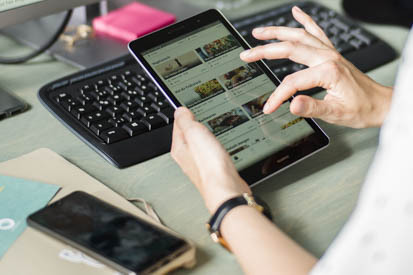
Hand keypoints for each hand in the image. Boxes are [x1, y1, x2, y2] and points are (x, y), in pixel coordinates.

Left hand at [171, 107, 250, 212]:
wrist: (226, 189)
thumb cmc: (209, 165)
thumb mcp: (194, 133)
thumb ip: (186, 120)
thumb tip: (179, 111)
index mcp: (179, 148)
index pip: (176, 126)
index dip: (183, 115)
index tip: (186, 108)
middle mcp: (187, 159)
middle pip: (187, 137)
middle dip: (193, 127)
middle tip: (197, 117)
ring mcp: (200, 166)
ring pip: (199, 147)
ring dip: (203, 138)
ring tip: (206, 130)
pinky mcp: (213, 171)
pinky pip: (210, 155)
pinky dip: (212, 148)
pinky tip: (217, 148)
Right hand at [240, 6, 391, 127]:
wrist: (379, 104)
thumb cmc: (360, 108)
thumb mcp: (336, 114)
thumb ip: (312, 108)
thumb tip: (291, 104)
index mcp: (327, 71)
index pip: (292, 82)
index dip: (277, 95)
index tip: (269, 106)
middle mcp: (328, 57)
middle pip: (290, 48)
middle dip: (265, 50)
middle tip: (247, 53)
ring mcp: (330, 52)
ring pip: (300, 35)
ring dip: (277, 32)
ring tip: (259, 32)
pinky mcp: (332, 53)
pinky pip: (317, 32)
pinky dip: (305, 21)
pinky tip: (297, 12)